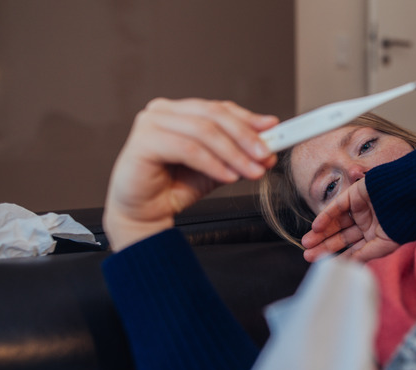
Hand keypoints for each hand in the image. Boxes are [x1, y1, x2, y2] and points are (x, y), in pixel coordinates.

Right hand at [103, 98, 278, 250]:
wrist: (145, 214)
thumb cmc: (174, 187)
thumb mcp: (216, 167)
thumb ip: (238, 154)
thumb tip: (268, 149)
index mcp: (180, 111)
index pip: (220, 108)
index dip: (248, 119)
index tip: (273, 130)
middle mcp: (163, 111)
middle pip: (213, 115)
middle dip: (245, 136)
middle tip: (265, 154)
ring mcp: (150, 124)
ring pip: (203, 131)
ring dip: (233, 153)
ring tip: (251, 171)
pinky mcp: (143, 142)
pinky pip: (188, 149)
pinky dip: (213, 163)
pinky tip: (227, 176)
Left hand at [301, 178, 399, 262]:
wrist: (412, 195)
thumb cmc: (404, 222)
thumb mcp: (385, 245)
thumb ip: (366, 255)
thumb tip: (348, 266)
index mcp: (376, 237)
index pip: (353, 249)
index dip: (338, 257)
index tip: (323, 265)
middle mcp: (368, 223)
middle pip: (341, 237)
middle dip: (324, 246)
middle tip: (308, 256)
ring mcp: (361, 209)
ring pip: (336, 223)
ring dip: (321, 233)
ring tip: (306, 243)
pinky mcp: (355, 194)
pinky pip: (337, 207)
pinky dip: (325, 216)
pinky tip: (316, 227)